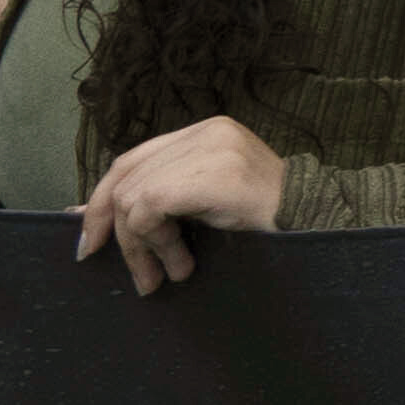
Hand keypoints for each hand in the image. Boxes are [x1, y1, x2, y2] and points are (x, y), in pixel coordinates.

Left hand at [70, 114, 284, 294]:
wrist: (319, 222)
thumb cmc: (266, 219)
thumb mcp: (205, 202)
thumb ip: (158, 198)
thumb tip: (84, 212)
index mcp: (207, 131)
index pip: (133, 160)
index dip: (101, 200)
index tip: (89, 240)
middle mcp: (207, 131)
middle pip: (125, 177)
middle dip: (111, 228)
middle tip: (123, 269)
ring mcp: (212, 148)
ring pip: (133, 197)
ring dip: (141, 246)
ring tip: (166, 273)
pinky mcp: (211, 173)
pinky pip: (150, 209)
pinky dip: (155, 243)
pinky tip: (180, 262)